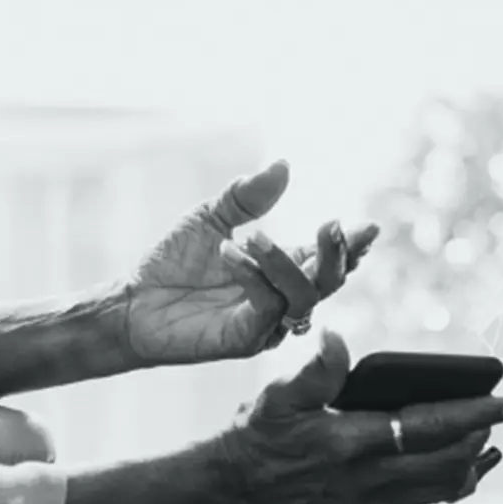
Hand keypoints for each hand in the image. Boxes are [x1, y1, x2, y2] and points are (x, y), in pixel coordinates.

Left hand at [117, 161, 378, 366]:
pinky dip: (254, 276)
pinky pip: (266, 308)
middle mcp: (282, 297)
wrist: (133, 301)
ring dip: (285, 261)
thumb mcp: (213, 217)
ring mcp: (266, 322)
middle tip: (331, 225)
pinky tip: (231, 252)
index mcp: (282, 268)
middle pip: (329, 282)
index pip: (327, 258)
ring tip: (254, 234)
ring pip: (303, 297)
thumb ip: (249, 195)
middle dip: (337, 255)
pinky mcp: (243, 339)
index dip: (350, 245)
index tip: (369, 227)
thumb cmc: (174, 262)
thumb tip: (283, 164)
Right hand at [222, 331, 502, 503]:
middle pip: (445, 461)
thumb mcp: (277, 393)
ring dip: (470, 465)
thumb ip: (314, 368)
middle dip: (481, 437)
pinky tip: (458, 472)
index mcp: (351, 441)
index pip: (428, 427)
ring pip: (437, 487)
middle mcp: (367, 476)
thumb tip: (337, 337)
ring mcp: (367, 497)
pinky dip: (448, 485)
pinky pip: (418, 499)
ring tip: (491, 444)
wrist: (233, 486)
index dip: (473, 414)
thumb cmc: (256, 434)